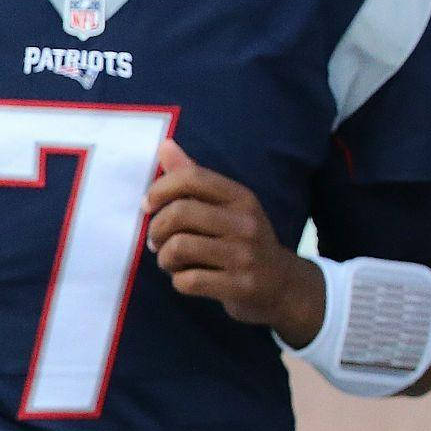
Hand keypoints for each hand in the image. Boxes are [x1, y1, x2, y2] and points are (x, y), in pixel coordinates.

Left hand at [143, 141, 324, 342]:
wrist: (283, 286)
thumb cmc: (241, 240)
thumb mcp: (225, 206)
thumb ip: (192, 177)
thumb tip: (164, 144)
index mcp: (240, 197)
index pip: (191, 177)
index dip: (159, 189)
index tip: (147, 206)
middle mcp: (246, 223)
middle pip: (179, 213)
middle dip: (156, 229)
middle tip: (156, 241)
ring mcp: (246, 256)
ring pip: (179, 247)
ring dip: (164, 258)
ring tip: (171, 261)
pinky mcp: (242, 286)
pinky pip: (188, 280)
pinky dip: (178, 281)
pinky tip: (186, 279)